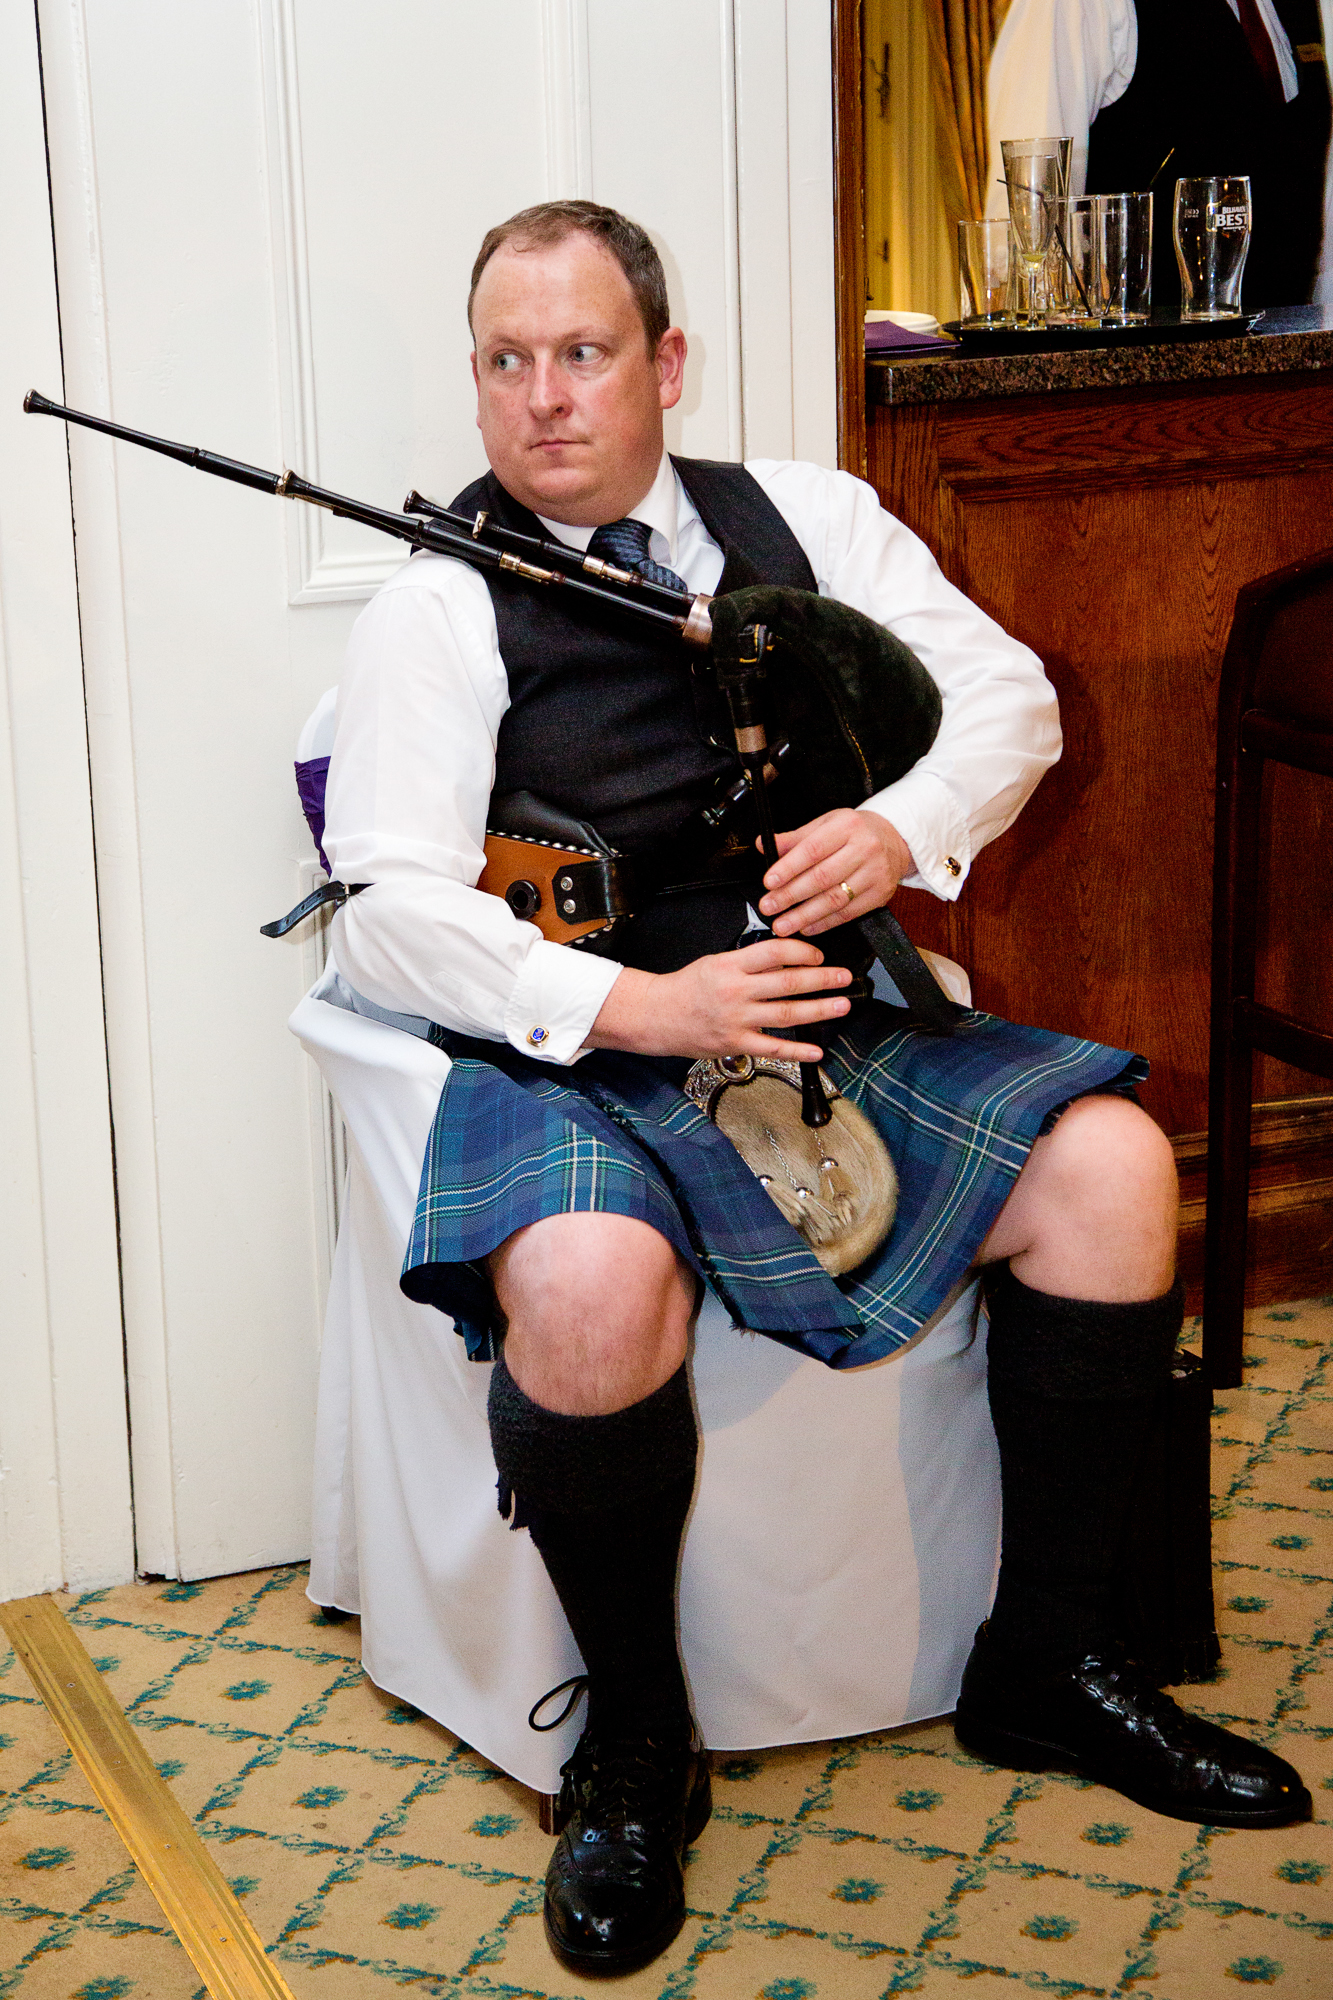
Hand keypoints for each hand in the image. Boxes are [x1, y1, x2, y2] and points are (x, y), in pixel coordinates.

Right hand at [587, 936, 851, 1062]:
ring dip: (819, 1010)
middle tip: (844, 977)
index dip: (802, 952)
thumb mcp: (716, 962)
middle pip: (788, 982)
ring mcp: (737, 1020)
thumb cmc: (687, 988)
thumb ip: (749, 961)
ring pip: (786, 1013)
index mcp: (731, 965)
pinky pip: (773, 1048)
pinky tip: (817, 1050)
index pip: (775, 952)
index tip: (818, 956)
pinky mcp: (735, 1044)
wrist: (656, 1016)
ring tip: (841, 1005)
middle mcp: (736, 991)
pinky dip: (798, 1050)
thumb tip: (786, 959)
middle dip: (822, 979)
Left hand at [757, 808, 912, 937]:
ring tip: (783, 924)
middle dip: (790, 895)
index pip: (812, 850)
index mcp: (847, 826)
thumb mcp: (826, 824)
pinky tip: (806, 927)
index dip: (788, 868)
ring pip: (834, 899)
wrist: (893, 839)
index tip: (769, 882)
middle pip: (822, 877)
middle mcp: (864, 849)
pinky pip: (848, 913)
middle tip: (768, 907)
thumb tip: (764, 845)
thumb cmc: (855, 832)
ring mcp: (875, 873)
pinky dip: (824, 923)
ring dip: (804, 915)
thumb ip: (795, 838)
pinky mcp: (880, 894)